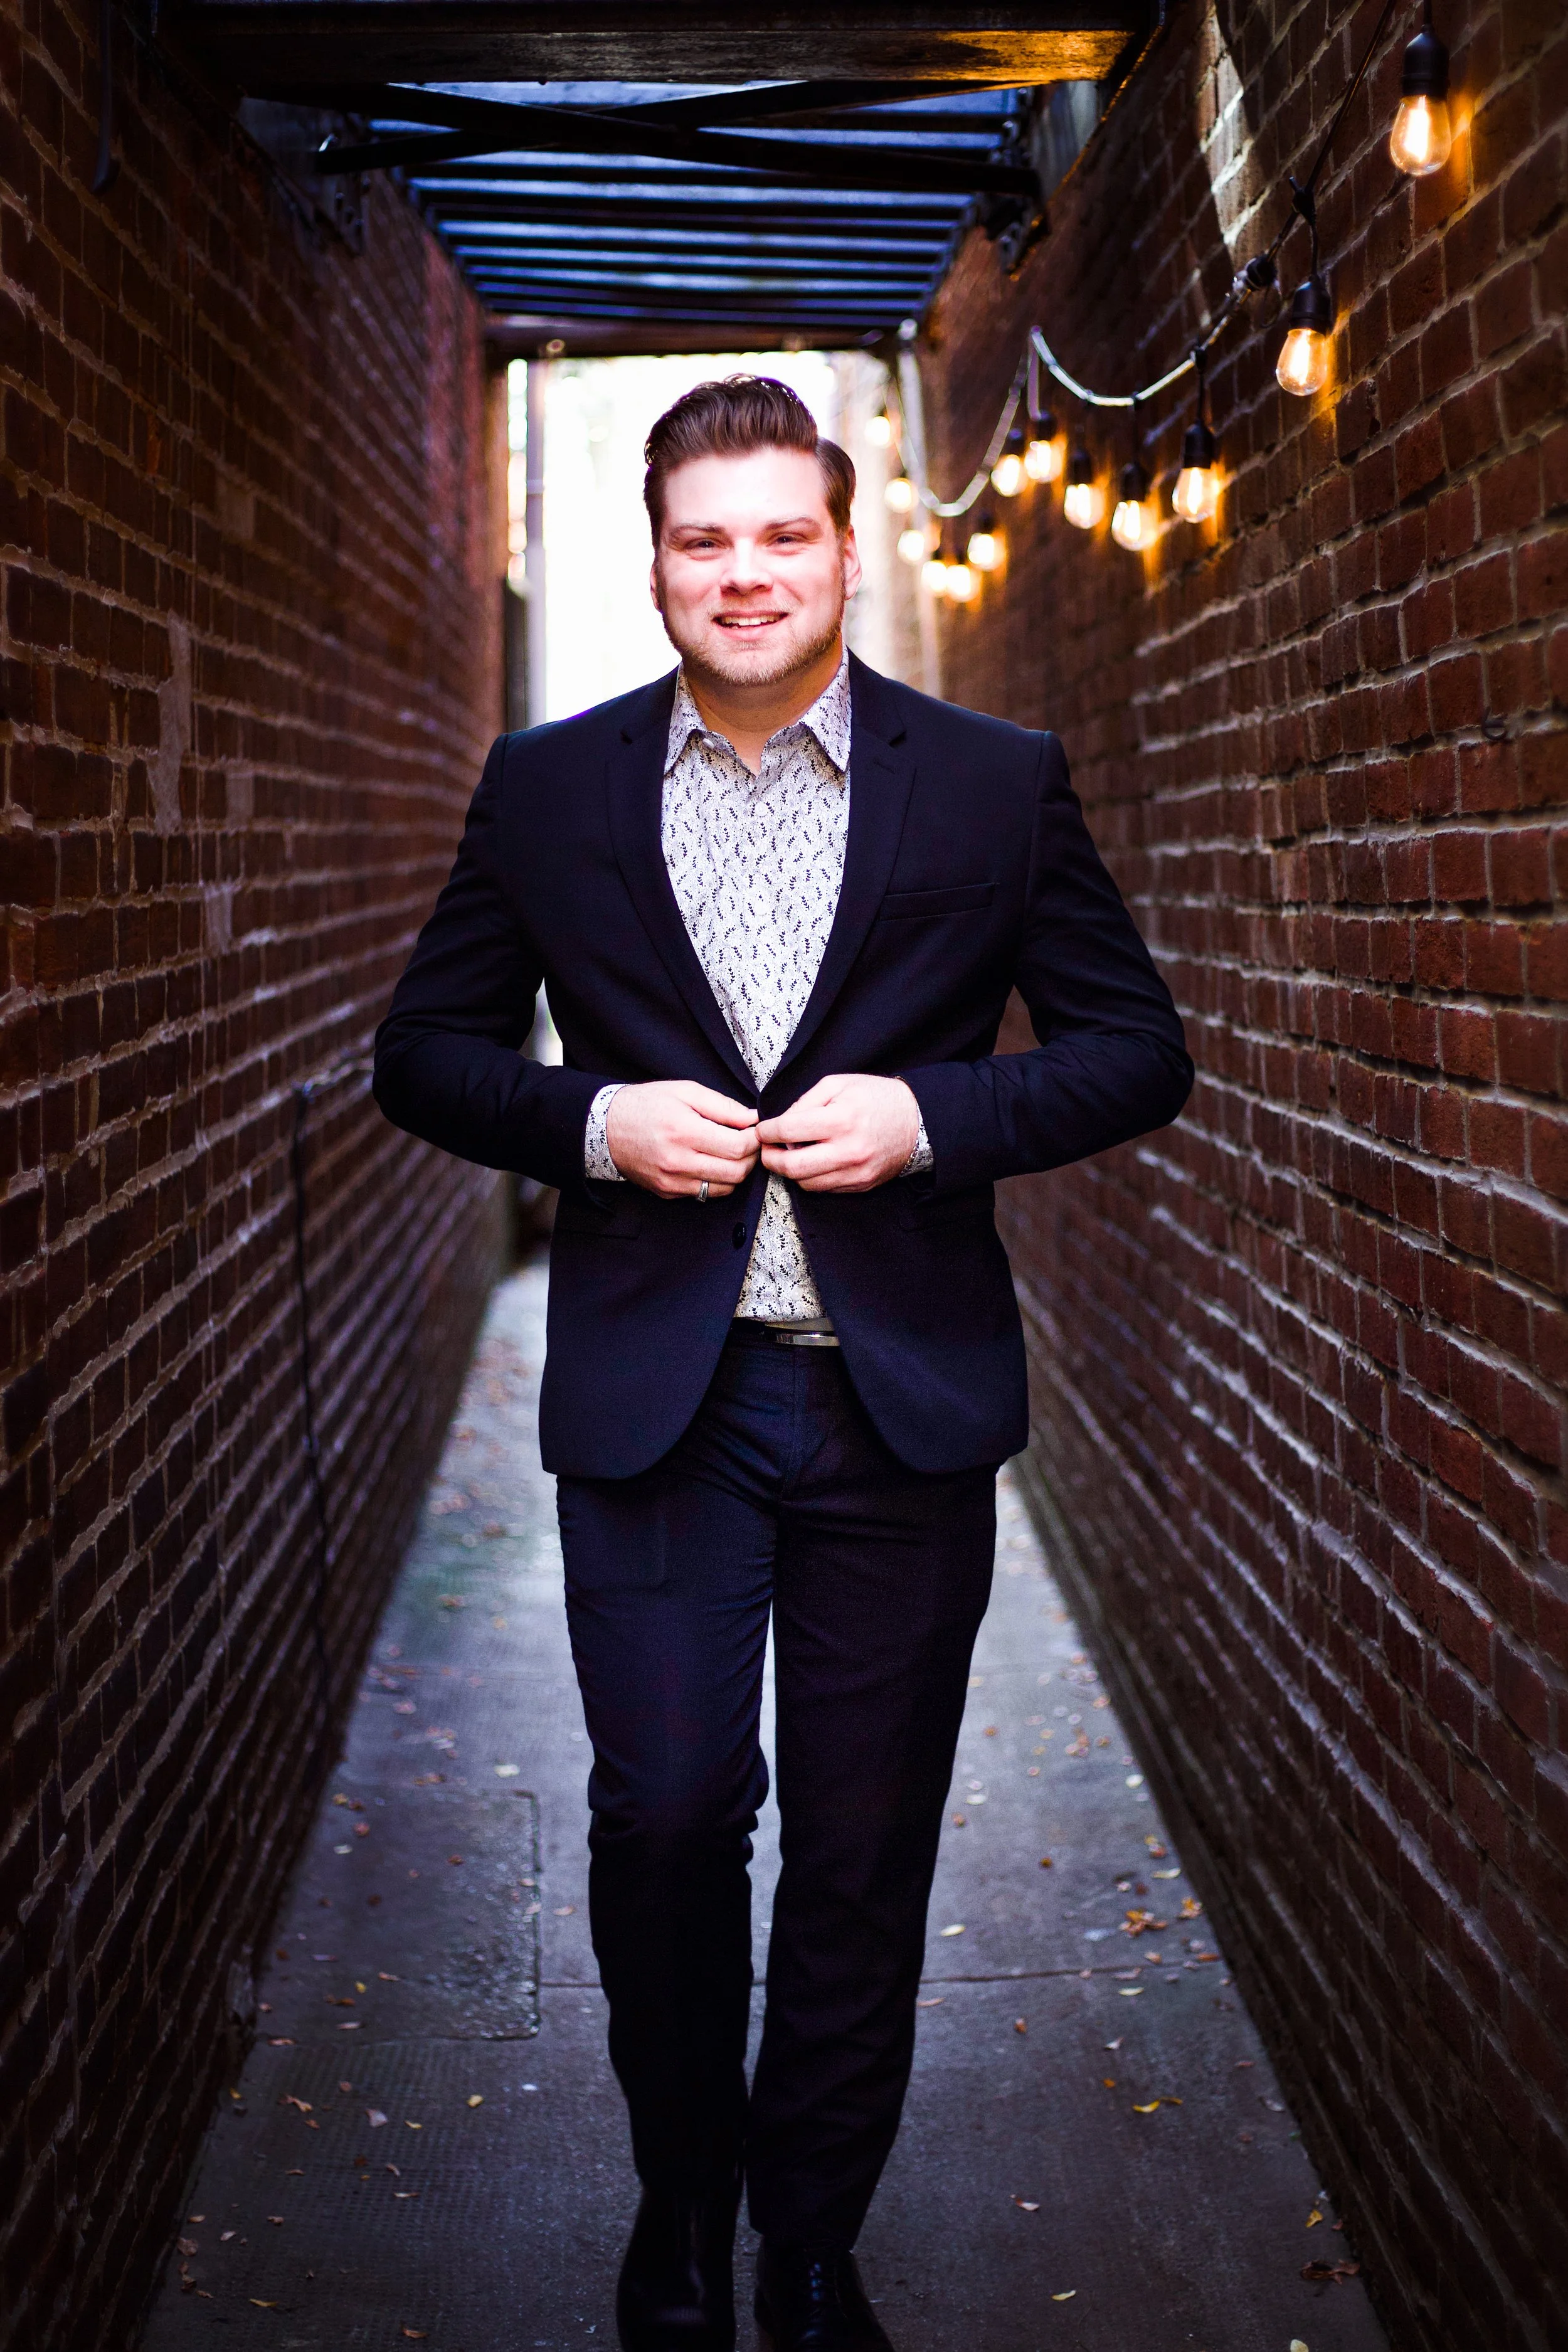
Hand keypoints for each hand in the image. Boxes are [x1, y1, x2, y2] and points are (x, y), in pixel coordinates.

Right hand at [605, 1081, 759, 1198]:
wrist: (605, 1128)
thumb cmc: (645, 1105)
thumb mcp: (684, 1092)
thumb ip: (722, 1106)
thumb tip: (752, 1118)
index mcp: (684, 1131)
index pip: (736, 1147)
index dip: (754, 1140)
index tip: (755, 1131)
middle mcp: (678, 1161)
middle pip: (735, 1172)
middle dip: (750, 1158)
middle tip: (749, 1143)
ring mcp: (672, 1181)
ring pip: (724, 1188)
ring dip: (736, 1172)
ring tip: (732, 1153)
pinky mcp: (667, 1192)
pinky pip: (705, 1193)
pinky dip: (716, 1181)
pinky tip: (711, 1163)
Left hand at [758, 1074, 919, 1192]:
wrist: (916, 1121)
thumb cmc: (875, 1098)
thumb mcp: (839, 1084)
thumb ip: (805, 1101)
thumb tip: (781, 1124)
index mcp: (841, 1119)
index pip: (788, 1131)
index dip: (767, 1131)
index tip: (762, 1130)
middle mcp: (848, 1150)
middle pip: (792, 1166)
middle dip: (770, 1159)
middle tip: (766, 1149)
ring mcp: (855, 1172)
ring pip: (805, 1183)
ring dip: (790, 1171)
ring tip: (791, 1154)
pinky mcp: (860, 1185)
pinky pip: (824, 1189)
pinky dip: (811, 1178)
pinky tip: (813, 1162)